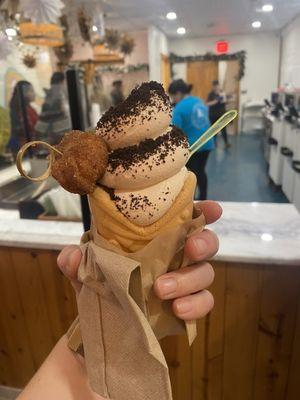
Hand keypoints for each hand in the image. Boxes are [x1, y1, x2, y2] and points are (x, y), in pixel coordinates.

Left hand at [57, 200, 221, 321]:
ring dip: (190, 278)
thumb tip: (70, 256)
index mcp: (157, 237)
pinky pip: (204, 303)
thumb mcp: (86, 271)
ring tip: (162, 289)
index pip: (185, 218)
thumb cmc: (102, 284)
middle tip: (190, 247)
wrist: (104, 323)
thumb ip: (77, 261)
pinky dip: (196, 306)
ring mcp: (185, 281)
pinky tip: (178, 310)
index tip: (211, 209)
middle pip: (205, 242)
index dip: (203, 210)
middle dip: (204, 242)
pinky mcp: (188, 306)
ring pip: (205, 273)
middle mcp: (176, 255)